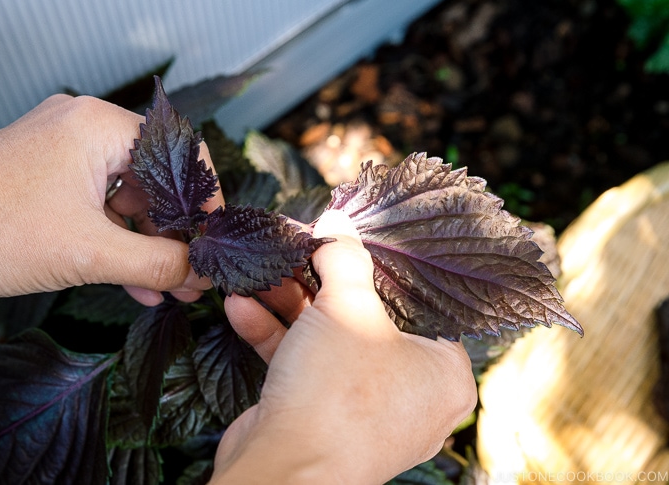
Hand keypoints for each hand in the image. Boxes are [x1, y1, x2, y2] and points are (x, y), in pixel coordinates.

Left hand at [0, 95, 222, 300]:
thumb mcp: (89, 253)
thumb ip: (158, 261)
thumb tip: (202, 271)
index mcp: (98, 126)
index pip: (179, 153)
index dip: (204, 199)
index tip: (214, 238)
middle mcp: (83, 126)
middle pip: (154, 178)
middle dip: (175, 232)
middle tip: (195, 273)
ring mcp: (63, 149)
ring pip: (126, 195)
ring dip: (147, 242)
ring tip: (171, 286)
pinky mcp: (48, 173)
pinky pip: (98, 203)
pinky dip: (116, 238)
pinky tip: (136, 280)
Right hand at [212, 210, 476, 483]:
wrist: (282, 472)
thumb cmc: (337, 393)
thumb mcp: (346, 307)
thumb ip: (346, 258)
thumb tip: (338, 225)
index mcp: (443, 372)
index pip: (420, 303)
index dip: (382, 266)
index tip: (352, 238)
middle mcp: (410, 394)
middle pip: (367, 318)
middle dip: (323, 282)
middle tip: (301, 248)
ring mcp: (364, 409)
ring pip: (330, 341)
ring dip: (290, 305)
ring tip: (263, 272)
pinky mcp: (322, 418)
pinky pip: (305, 366)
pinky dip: (276, 337)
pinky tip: (242, 307)